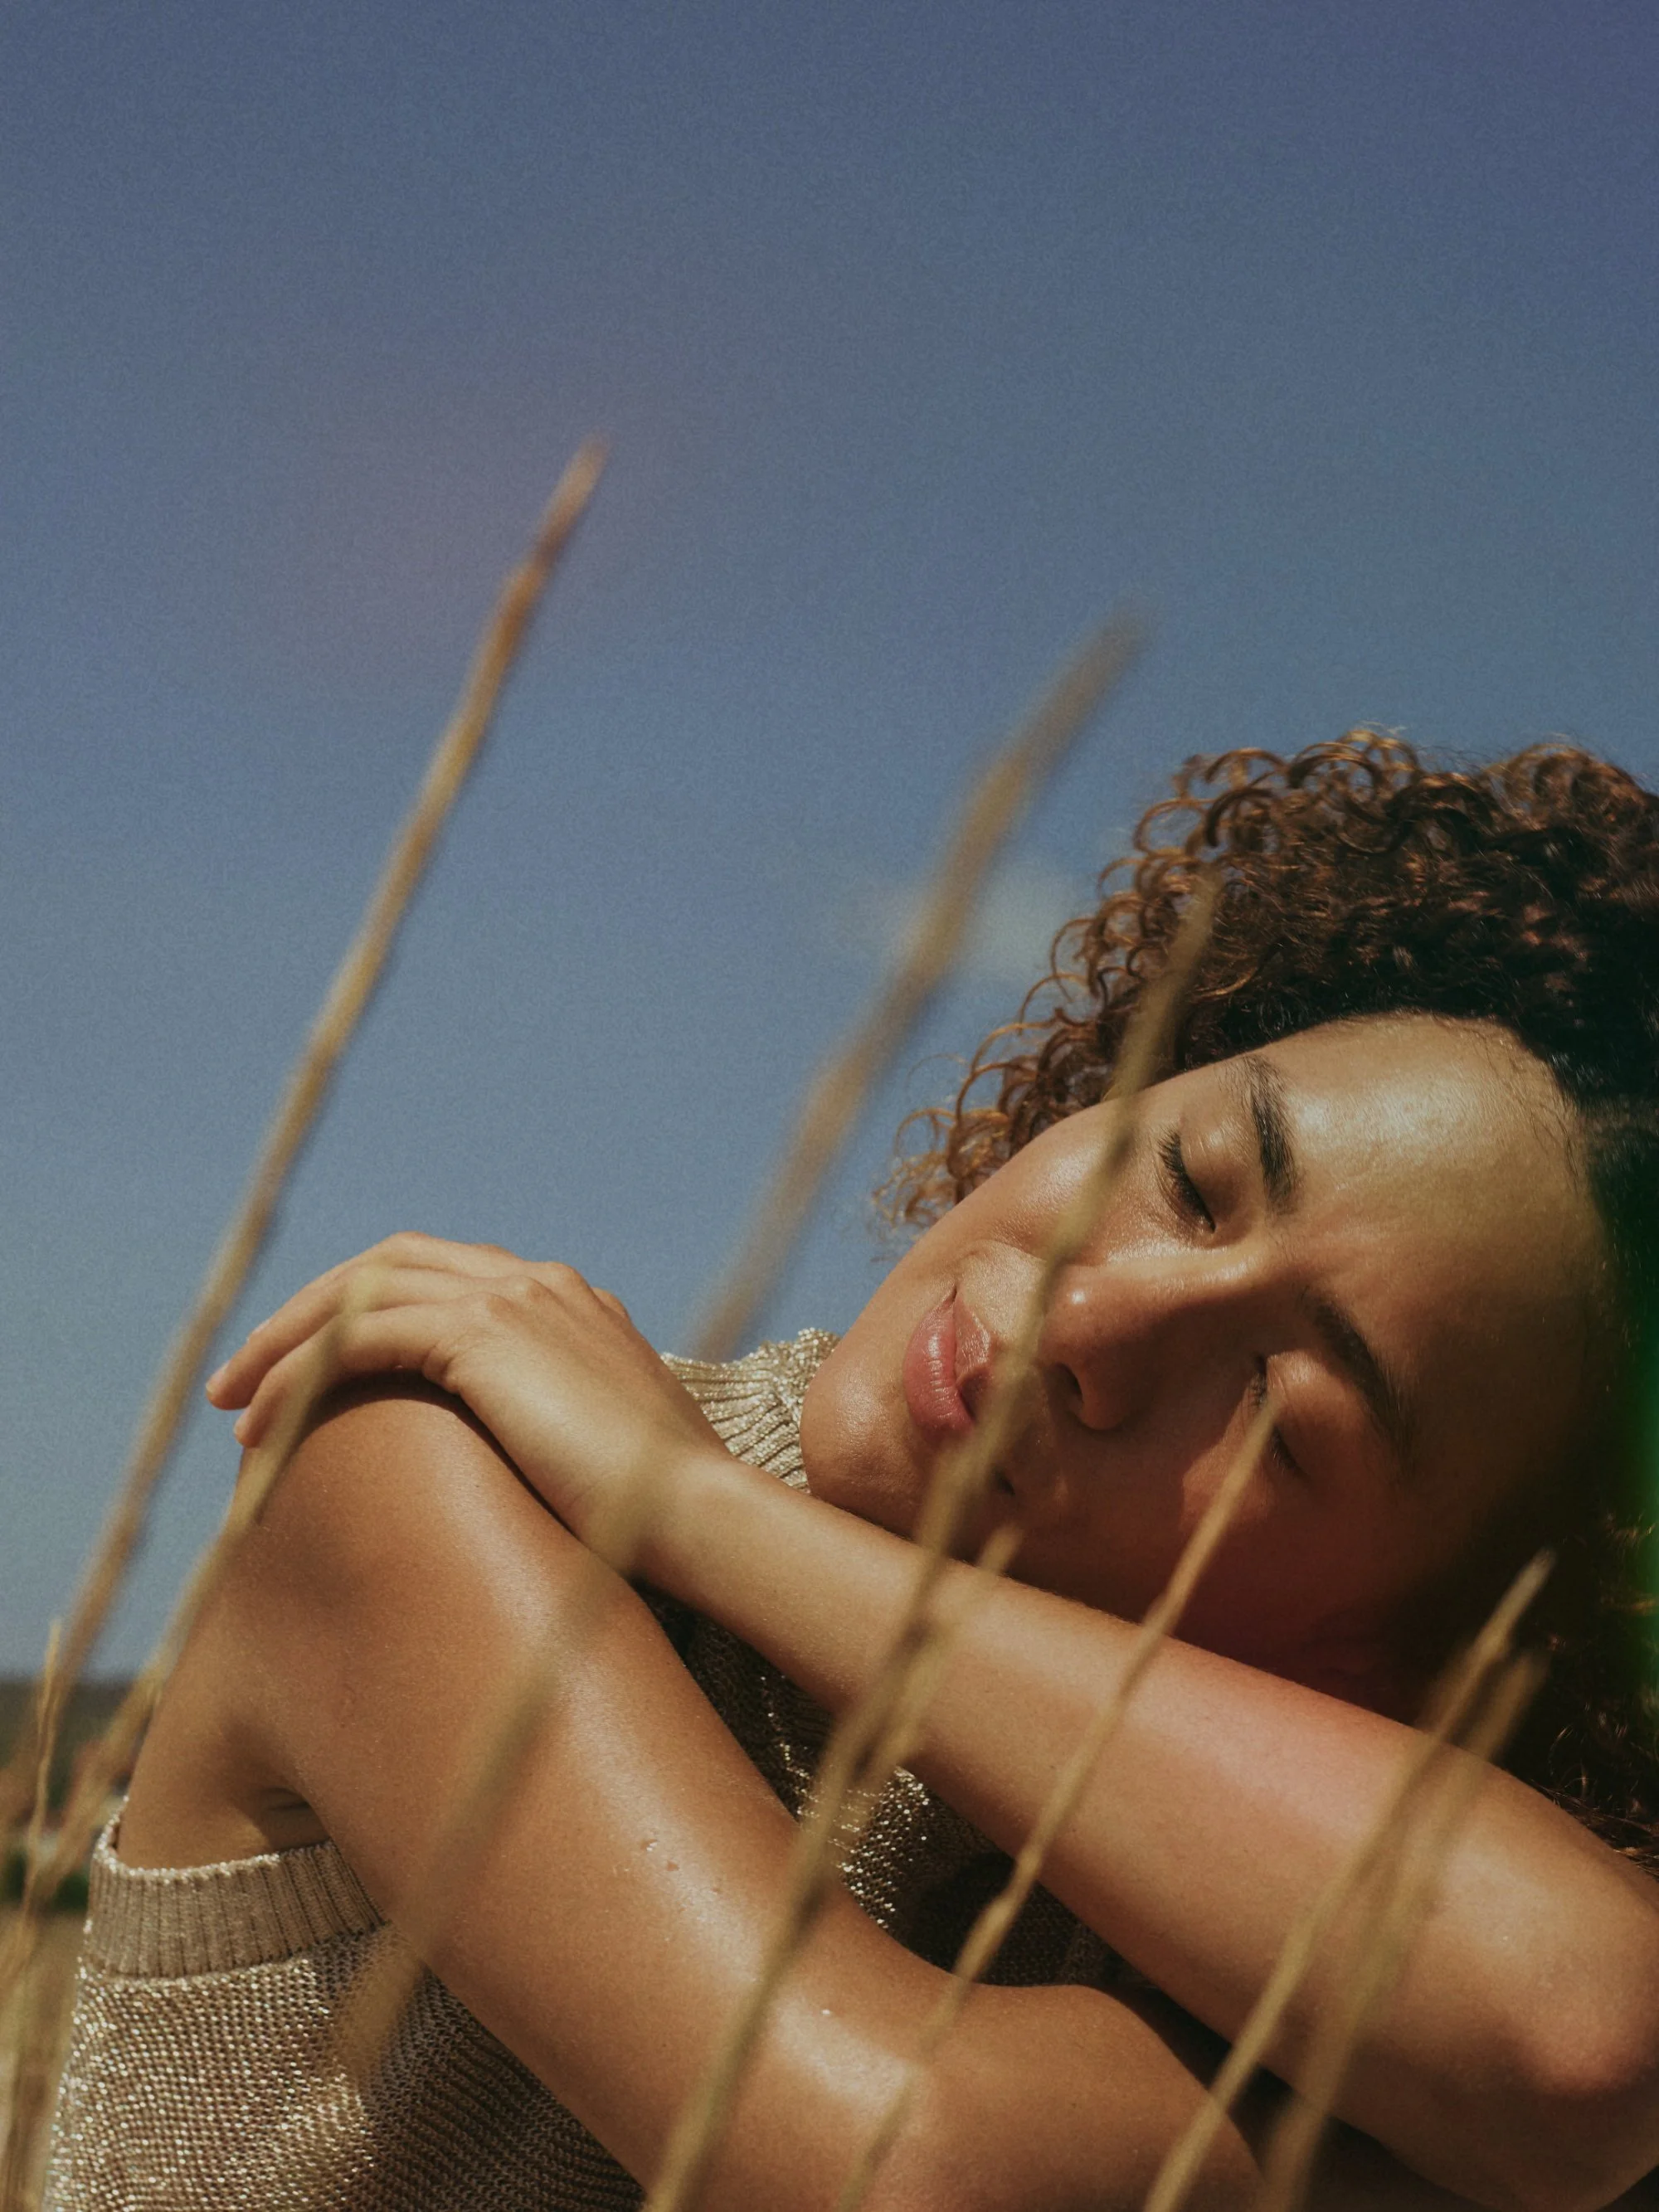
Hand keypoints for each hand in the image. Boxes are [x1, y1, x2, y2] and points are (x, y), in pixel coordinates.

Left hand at [205, 1233, 733, 1547]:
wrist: (705, 1518)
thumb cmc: (664, 1520)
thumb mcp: (606, 1457)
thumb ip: (563, 1435)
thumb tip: (525, 1481)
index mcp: (570, 1302)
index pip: (444, 1275)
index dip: (369, 1313)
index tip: (319, 1372)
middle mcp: (539, 1282)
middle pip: (390, 1262)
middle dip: (311, 1311)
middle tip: (248, 1376)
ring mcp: (514, 1298)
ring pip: (361, 1289)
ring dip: (285, 1341)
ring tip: (233, 1402)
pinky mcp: (485, 1335)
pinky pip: (356, 1335)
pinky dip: (297, 1373)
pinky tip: (258, 1428)